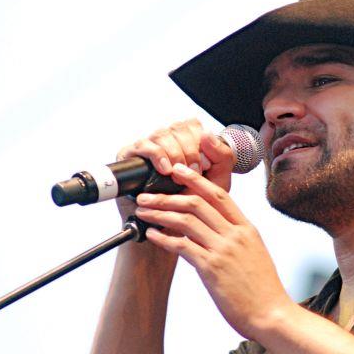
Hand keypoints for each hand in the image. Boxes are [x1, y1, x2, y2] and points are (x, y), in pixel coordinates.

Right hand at [114, 119, 234, 220]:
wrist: (173, 228)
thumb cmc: (195, 205)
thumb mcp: (218, 181)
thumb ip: (222, 157)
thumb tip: (208, 134)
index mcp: (187, 141)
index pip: (192, 125)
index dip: (200, 142)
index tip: (205, 165)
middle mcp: (167, 141)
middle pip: (178, 128)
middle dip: (189, 150)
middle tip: (194, 172)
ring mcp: (149, 147)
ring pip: (162, 134)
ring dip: (174, 153)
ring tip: (178, 174)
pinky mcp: (131, 156)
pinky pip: (143, 145)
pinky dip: (156, 155)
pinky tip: (164, 169)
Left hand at [134, 163, 293, 338]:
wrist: (271, 315)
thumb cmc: (263, 290)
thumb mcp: (254, 255)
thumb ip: (236, 240)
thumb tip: (215, 233)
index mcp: (247, 229)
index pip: (219, 195)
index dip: (196, 180)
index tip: (178, 171)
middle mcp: (235, 235)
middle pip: (197, 203)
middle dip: (168, 196)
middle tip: (147, 194)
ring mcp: (224, 250)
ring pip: (186, 220)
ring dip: (160, 213)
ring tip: (144, 212)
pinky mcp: (212, 268)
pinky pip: (182, 246)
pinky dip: (163, 238)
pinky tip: (151, 235)